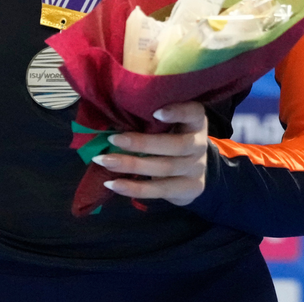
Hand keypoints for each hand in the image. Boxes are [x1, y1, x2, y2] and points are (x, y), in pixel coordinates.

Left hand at [92, 101, 208, 205]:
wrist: (190, 170)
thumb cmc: (168, 137)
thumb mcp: (165, 124)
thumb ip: (148, 119)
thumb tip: (111, 118)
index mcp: (195, 122)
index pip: (194, 113)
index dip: (177, 112)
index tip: (155, 112)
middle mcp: (200, 145)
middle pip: (177, 146)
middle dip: (142, 144)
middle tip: (112, 140)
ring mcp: (197, 169)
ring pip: (166, 169)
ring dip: (131, 165)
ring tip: (104, 161)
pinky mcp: (190, 189)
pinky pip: (160, 190)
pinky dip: (134, 188)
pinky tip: (113, 184)